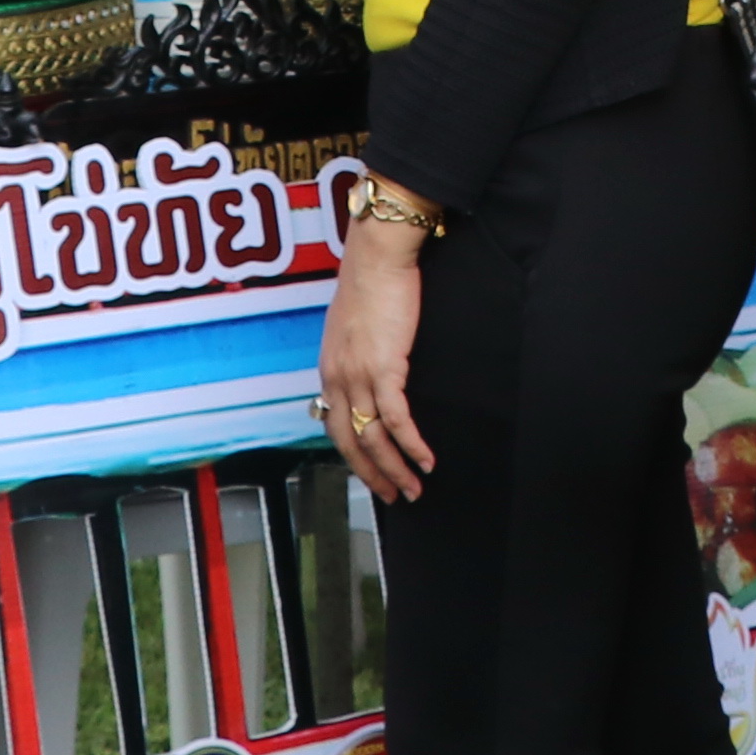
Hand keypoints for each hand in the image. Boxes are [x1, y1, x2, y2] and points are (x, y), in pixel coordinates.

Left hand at [318, 216, 436, 502]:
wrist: (377, 258)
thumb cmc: (369, 284)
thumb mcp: (352, 328)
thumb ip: (355, 356)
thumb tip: (368, 372)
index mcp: (329, 371)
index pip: (336, 428)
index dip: (354, 458)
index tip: (372, 475)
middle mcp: (337, 379)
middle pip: (351, 443)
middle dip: (374, 476)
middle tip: (394, 496)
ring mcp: (358, 376)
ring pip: (373, 438)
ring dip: (395, 469)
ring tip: (415, 488)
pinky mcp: (384, 368)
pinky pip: (397, 419)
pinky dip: (412, 445)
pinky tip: (426, 460)